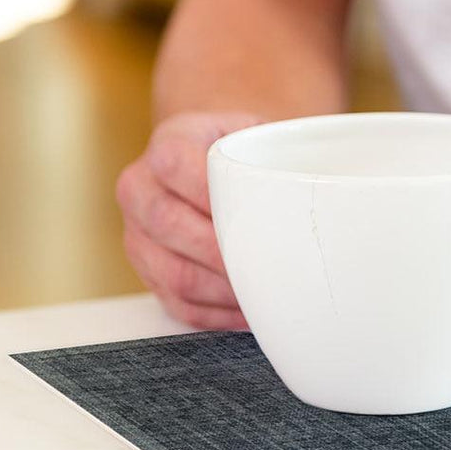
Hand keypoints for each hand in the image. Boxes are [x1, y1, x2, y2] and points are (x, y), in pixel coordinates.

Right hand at [116, 111, 259, 328]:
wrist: (209, 162)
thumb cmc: (242, 153)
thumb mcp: (254, 135)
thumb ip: (272, 155)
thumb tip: (314, 190)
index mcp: (166, 144)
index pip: (176, 167)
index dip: (216, 196)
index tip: (258, 216)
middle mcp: (139, 188)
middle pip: (169, 225)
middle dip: (225, 253)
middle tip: (270, 265)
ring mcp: (136, 234)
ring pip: (173, 274)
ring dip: (223, 291)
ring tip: (264, 294)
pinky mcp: (146, 271)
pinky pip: (177, 304)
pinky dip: (217, 314)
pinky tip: (249, 311)